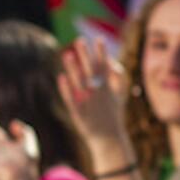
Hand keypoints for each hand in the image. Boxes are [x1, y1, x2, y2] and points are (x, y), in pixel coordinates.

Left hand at [57, 37, 132, 151]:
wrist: (110, 141)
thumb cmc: (113, 117)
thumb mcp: (118, 96)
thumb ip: (117, 79)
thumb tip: (113, 63)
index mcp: (107, 89)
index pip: (104, 67)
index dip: (101, 53)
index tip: (99, 39)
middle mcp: (98, 93)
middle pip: (91, 71)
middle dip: (86, 56)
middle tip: (80, 40)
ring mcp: (88, 103)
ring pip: (79, 83)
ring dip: (74, 69)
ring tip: (67, 54)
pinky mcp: (79, 114)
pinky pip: (71, 99)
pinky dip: (66, 89)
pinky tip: (60, 77)